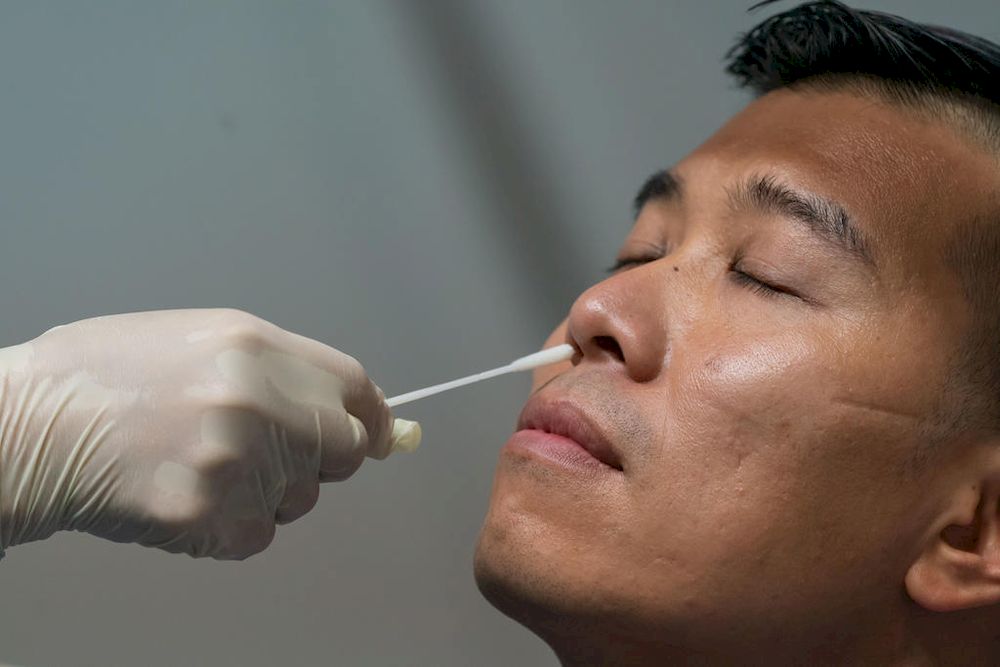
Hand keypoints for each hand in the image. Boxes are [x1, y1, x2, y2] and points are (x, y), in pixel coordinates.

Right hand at [0, 309, 418, 559]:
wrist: (30, 424)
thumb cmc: (106, 376)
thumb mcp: (202, 339)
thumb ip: (280, 369)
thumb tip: (346, 405)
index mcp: (254, 346)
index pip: (353, 385)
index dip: (372, 413)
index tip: (379, 431)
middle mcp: (257, 401)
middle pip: (346, 447)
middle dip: (323, 456)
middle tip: (276, 452)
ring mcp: (235, 462)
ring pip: (301, 497)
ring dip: (271, 491)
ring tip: (205, 465)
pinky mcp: (209, 517)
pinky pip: (259, 533)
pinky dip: (233, 525)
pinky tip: (187, 494)